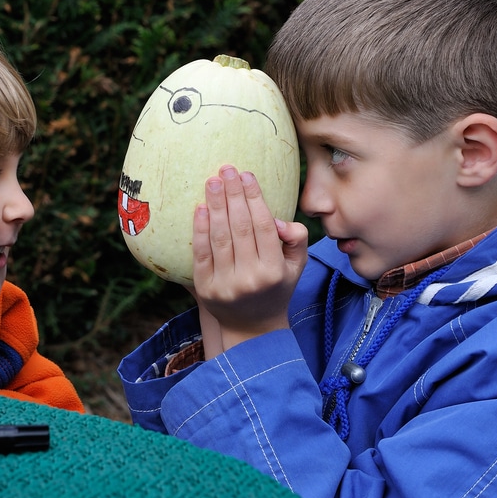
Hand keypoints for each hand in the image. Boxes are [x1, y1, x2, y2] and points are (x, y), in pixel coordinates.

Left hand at [192, 165, 308, 350]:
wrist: (252, 328)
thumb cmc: (276, 288)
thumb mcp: (297, 266)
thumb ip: (296, 239)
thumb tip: (278, 219)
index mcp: (274, 271)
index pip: (264, 226)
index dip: (255, 198)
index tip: (247, 175)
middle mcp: (250, 278)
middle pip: (240, 227)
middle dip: (233, 195)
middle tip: (226, 169)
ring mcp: (225, 284)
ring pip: (220, 237)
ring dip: (215, 205)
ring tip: (212, 182)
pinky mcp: (205, 288)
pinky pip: (201, 253)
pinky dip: (199, 229)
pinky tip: (200, 208)